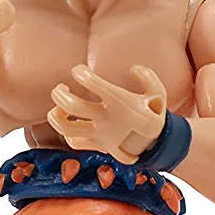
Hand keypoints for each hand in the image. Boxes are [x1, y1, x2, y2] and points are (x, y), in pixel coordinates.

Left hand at [48, 64, 166, 164]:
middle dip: (59, 93)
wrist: (157, 145)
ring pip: (66, 128)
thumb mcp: (159, 93)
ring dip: (56, 116)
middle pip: (72, 105)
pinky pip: (74, 142)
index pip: (91, 83)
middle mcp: (106, 118)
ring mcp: (99, 134)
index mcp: (119, 102)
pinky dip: (66, 133)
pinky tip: (69, 122)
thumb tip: (133, 68)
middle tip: (60, 88)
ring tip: (58, 107)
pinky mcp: (97, 146)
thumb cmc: (154, 114)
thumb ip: (148, 77)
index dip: (80, 73)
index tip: (79, 71)